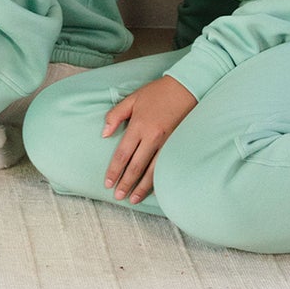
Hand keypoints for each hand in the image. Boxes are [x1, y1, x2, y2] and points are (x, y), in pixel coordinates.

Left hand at [102, 75, 195, 202]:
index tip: (107, 183)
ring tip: (133, 199)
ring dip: (141, 187)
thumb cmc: (156, 93)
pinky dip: (159, 180)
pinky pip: (166, 167)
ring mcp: (167, 143)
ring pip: (152, 172)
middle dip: (126, 183)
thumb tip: (104, 134)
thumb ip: (115, 115)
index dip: (114, 170)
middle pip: (136, 166)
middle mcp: (152, 137)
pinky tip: (154, 190)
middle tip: (118, 197)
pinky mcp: (177, 146)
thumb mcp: (132, 98)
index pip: (123, 154)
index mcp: (138, 125)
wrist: (185, 88)